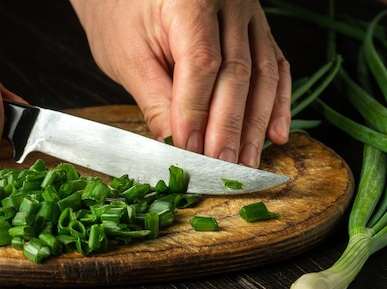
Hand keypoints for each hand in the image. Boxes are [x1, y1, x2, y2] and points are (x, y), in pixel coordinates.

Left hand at [70, 0, 290, 167]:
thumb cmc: (121, 16)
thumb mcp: (127, 57)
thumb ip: (154, 101)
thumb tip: (175, 147)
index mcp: (189, 1)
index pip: (202, 64)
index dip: (197, 113)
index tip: (191, 151)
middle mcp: (228, 1)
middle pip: (239, 72)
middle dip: (229, 127)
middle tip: (223, 166)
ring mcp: (248, 12)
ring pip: (263, 72)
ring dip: (256, 123)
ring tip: (247, 161)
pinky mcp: (255, 27)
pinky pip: (274, 65)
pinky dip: (275, 103)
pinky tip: (275, 134)